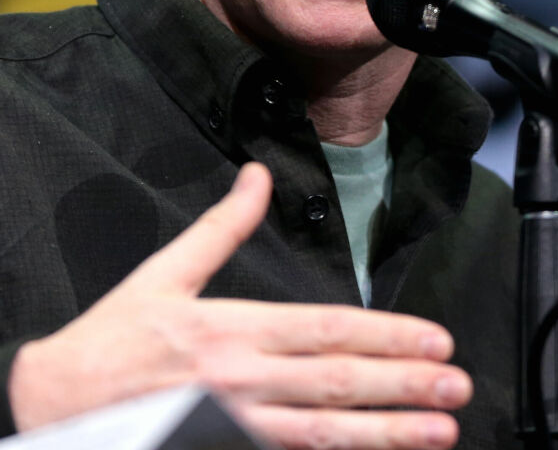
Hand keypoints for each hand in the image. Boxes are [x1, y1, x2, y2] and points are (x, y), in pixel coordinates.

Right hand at [9, 163, 471, 448]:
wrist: (58, 406)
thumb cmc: (113, 340)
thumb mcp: (165, 273)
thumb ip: (221, 227)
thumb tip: (258, 177)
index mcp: (233, 330)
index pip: (326, 331)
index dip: (386, 336)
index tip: (434, 338)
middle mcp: (243, 382)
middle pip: (338, 383)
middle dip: (405, 385)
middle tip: (457, 386)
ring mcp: (237, 428)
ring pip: (326, 434)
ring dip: (389, 433)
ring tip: (440, 433)